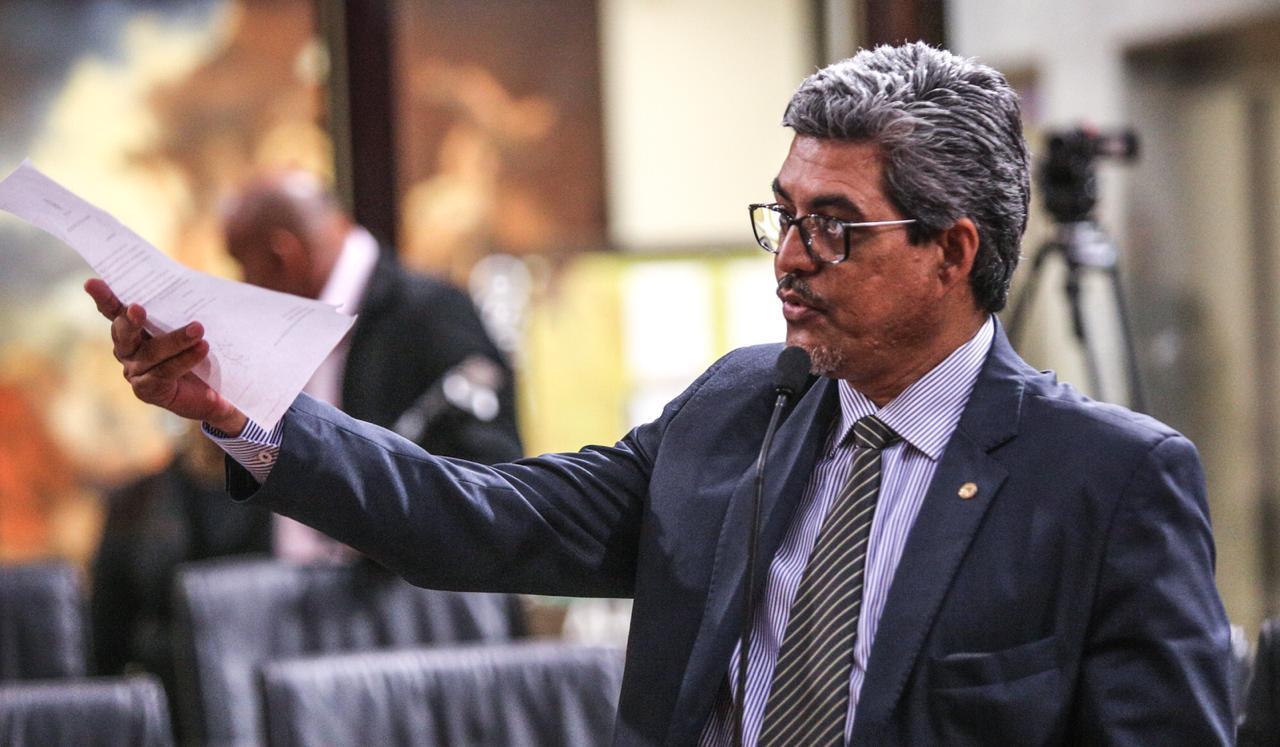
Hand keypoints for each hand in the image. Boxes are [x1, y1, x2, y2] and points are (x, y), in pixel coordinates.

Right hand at [84, 278, 246, 435]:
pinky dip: (185, 360)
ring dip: (175, 340)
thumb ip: (185, 310)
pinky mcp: (147, 390)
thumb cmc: (202, 351)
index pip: (115, 311)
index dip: (105, 298)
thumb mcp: (195, 327)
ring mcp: (135, 372)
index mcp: (133, 329)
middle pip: (124, 333)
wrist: (218, 391)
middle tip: (136, 309)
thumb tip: (194, 287)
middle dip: (129, 320)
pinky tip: (203, 349)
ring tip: (198, 329)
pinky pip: (165, 372)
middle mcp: (128, 350)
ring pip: (151, 353)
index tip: (92, 283)